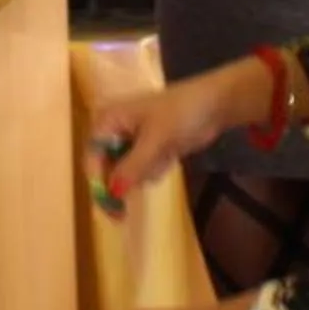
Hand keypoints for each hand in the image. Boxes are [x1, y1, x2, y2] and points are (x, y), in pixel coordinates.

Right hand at [85, 60, 260, 208]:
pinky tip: (170, 155)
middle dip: (130, 175)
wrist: (215, 104)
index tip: (113, 205)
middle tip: (148, 177)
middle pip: (107, 167)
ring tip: (166, 154)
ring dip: (147, 171)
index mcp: (108, 119)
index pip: (93, 156)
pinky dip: (156, 168)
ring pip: (126, 172)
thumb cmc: (181, 113)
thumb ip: (133, 167)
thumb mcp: (156, 140)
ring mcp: (131, 140)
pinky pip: (142, 170)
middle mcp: (113, 129)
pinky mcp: (147, 149)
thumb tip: (113, 192)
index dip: (100, 181)